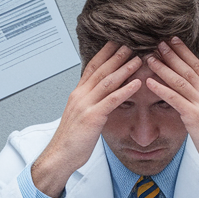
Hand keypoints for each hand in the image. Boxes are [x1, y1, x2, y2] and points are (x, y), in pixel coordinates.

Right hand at [31, 43, 141, 197]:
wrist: (60, 156)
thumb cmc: (71, 139)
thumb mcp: (80, 115)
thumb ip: (90, 102)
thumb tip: (101, 95)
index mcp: (78, 93)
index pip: (92, 67)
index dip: (105, 53)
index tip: (116, 42)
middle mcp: (80, 95)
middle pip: (101, 70)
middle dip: (117, 55)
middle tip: (131, 43)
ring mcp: (85, 105)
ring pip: (107, 82)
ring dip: (124, 69)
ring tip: (138, 58)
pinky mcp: (92, 118)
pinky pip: (111, 100)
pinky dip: (125, 90)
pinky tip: (137, 84)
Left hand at [145, 38, 198, 197]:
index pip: (197, 65)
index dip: (185, 51)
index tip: (173, 39)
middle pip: (187, 69)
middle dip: (172, 54)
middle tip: (158, 42)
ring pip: (180, 81)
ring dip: (163, 68)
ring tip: (150, 58)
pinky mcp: (195, 117)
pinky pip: (175, 99)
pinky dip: (161, 89)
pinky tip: (149, 82)